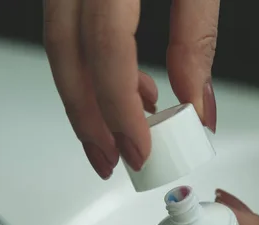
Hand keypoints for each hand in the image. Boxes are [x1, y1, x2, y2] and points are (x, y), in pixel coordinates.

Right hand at [44, 0, 218, 178]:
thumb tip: (198, 104)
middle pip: (67, 54)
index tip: (139, 148)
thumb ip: (197, 36)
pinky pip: (70, 30)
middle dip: (88, 119)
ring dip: (87, 100)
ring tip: (120, 136)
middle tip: (111, 160)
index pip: (106, 48)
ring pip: (60, 46)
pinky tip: (131, 90)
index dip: (120, 108)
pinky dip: (94, 69)